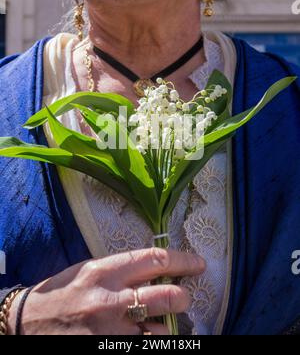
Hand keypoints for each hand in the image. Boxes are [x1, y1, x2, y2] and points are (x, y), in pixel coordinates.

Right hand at [8, 248, 205, 334]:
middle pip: (167, 296)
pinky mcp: (108, 349)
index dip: (182, 260)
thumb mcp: (89, 270)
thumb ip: (121, 270)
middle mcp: (110, 300)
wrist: (28, 324)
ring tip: (153, 323)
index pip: (154, 260)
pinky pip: (145, 346)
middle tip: (183, 296)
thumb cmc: (62, 292)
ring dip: (165, 328)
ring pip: (160, 331)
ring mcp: (110, 331)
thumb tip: (157, 271)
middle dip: (183, 296)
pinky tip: (143, 335)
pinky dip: (150, 341)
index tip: (198, 263)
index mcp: (104, 271)